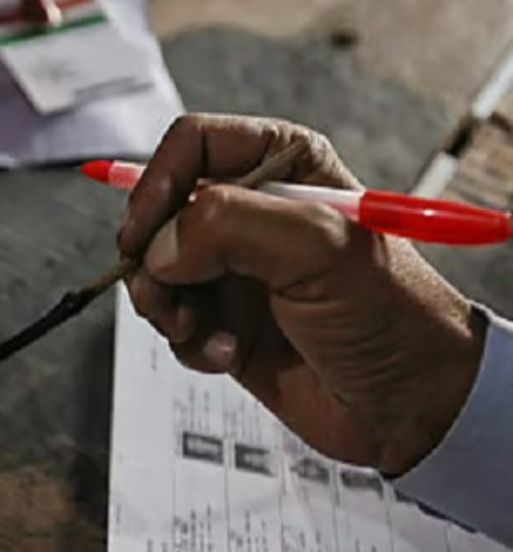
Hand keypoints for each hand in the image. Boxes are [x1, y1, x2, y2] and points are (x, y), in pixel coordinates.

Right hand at [118, 114, 485, 473]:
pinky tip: (227, 354)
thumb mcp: (317, 249)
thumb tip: (160, 248)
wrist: (410, 405)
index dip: (157, 184)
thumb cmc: (389, 315)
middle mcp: (253, 210)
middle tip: (166, 296)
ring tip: (199, 331)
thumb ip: (229, 225)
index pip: (193, 145)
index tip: (142, 234)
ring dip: (167, 305)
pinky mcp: (225, 318)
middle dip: (154, 258)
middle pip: (160, 210)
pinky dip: (189, 341)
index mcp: (284, 166)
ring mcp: (236, 267)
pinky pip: (172, 319)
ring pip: (156, 269)